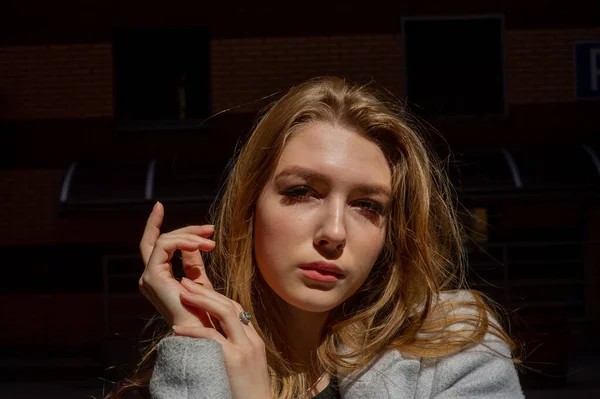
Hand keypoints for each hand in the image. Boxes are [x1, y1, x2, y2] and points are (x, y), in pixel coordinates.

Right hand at [138, 201, 216, 327]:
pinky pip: (164, 246)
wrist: (203, 334)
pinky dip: (182, 241)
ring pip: (163, 240)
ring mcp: (149, 277)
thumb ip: (193, 262)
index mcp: (159, 278)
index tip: (159, 206)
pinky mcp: (153, 277)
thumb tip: (194, 244)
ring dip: (189, 235)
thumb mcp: (200, 281)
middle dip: (183, 228)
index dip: (155, 224)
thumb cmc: (205, 313)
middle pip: (158, 240)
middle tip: (209, 228)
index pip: (155, 246)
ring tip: (211, 241)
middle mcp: (150, 277)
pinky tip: (201, 244)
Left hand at [174, 278, 270, 398]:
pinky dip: (193, 330)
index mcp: (254, 342)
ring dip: (201, 300)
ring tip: (182, 294)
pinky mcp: (234, 360)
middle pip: (230, 306)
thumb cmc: (242, 396)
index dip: (216, 297)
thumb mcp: (242, 370)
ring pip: (225, 313)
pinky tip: (177, 329)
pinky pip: (212, 337)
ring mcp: (244, 350)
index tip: (197, 289)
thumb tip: (209, 343)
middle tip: (186, 282)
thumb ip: (231, 352)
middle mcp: (252, 341)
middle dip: (206, 292)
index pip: (236, 310)